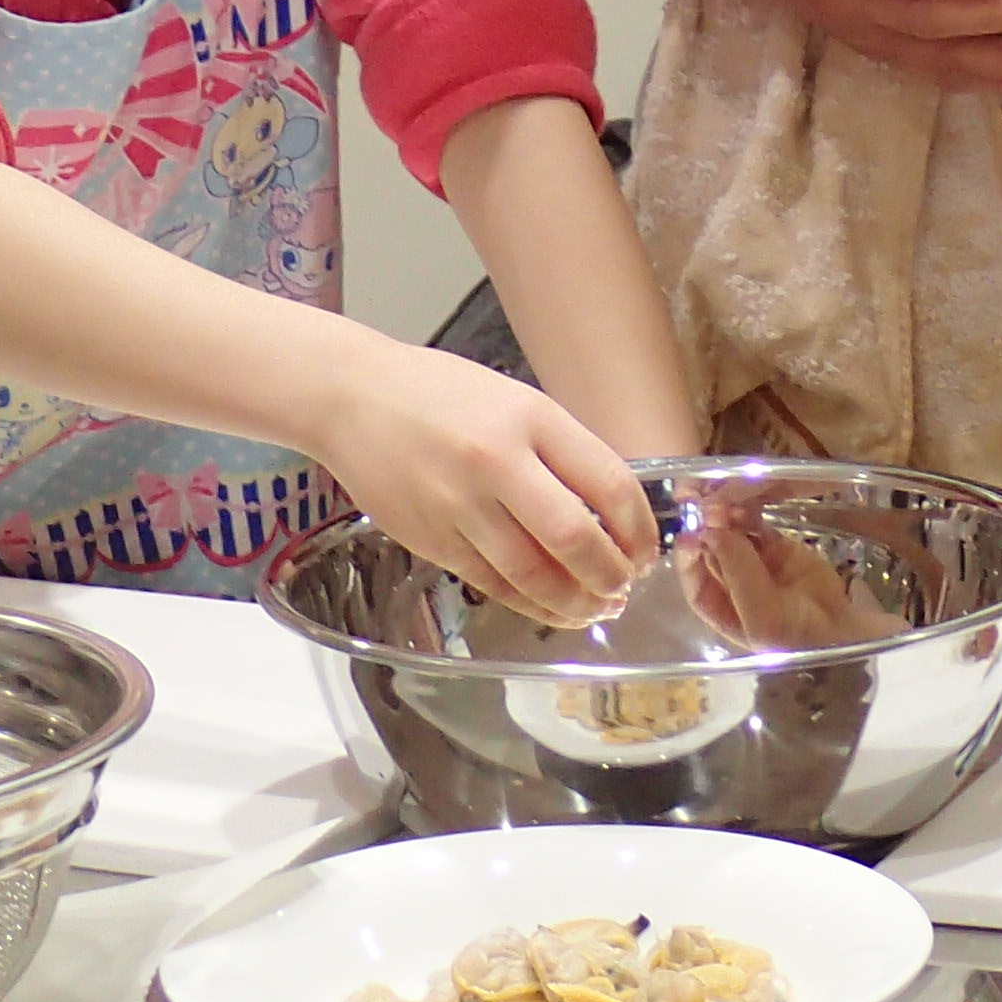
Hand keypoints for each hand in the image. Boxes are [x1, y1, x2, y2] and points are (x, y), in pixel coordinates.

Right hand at [296, 330, 658, 628]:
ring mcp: (461, 505)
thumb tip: (610, 509)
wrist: (353, 399)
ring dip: (574, 601)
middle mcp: (498, 462)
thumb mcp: (516, 400)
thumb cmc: (439, 393)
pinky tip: (550, 608)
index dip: (638, 528)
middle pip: (574, 538)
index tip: (647, 549)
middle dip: (611, 574)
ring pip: (533, 573)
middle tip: (625, 586)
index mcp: (531, 419)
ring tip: (596, 608)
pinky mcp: (431, 539)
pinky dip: (529, 603)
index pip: (608, 483)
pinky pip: (492, 583)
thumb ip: (561, 450)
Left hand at [677, 500, 904, 648]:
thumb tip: (712, 529)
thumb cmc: (795, 635)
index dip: (689, 556)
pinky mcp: (778, 547)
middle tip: (708, 506)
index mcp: (720, 607)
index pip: (695, 577)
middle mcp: (731, 582)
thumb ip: (738, 572)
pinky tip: (745, 505)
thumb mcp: (761, 616)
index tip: (691, 535)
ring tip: (727, 503)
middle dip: (708, 528)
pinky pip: (756, 525)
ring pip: (731, 533)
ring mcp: (755, 562)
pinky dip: (749, 512)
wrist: (842, 631)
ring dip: (726, 516)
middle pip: (711, 549)